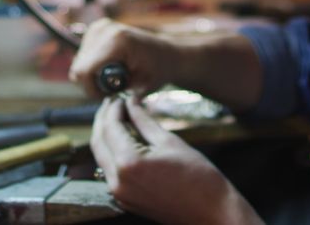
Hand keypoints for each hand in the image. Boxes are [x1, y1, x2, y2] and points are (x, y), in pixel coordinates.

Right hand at [69, 18, 173, 97]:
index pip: (83, 71)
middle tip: (114, 88)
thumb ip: (120, 94)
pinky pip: (84, 54)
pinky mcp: (98, 27)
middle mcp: (105, 30)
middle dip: (92, 83)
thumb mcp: (143, 87)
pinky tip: (110, 68)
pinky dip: (93, 65)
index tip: (107, 96)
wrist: (166, 53)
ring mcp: (100, 26)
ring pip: (79, 62)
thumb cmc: (158, 72)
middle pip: (78, 67)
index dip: (90, 90)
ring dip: (92, 75)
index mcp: (116, 42)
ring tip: (115, 78)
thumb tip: (100, 100)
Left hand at [91, 96, 261, 224]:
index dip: (114, 109)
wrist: (211, 213)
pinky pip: (110, 171)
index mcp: (128, 164)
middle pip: (98, 142)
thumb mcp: (170, 141)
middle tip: (112, 102)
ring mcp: (120, 194)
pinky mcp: (125, 200)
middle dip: (103, 119)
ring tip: (117, 117)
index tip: (120, 96)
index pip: (110, 128)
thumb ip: (144, 121)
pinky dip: (112, 152)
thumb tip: (131, 102)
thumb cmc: (198, 177)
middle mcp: (117, 181)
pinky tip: (122, 139)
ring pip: (102, 157)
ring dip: (106, 135)